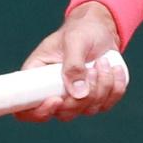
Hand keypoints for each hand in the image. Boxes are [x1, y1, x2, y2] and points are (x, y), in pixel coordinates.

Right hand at [18, 2, 128, 121]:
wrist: (100, 29)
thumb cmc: (81, 30)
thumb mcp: (75, 40)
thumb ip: (74, 65)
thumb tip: (78, 94)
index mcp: (36, 78)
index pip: (26, 109)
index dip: (39, 112)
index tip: (56, 99)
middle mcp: (53, 92)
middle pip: (64, 113)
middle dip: (83, 95)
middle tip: (92, 68)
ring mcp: (75, 98)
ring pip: (87, 110)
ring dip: (102, 86)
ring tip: (103, 61)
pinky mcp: (95, 98)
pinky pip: (106, 104)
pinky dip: (115, 88)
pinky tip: (115, 69)